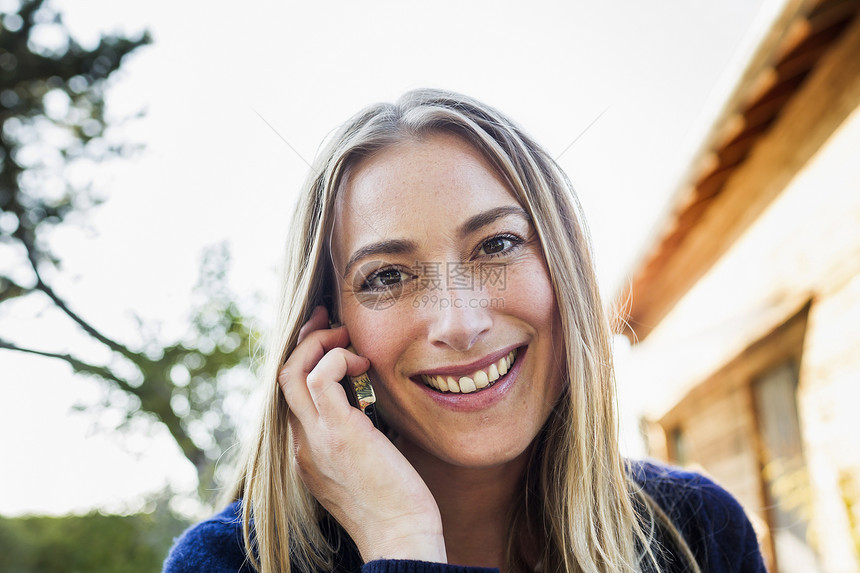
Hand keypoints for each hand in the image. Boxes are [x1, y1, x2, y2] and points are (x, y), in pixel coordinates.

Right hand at [279, 306, 446, 562]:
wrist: (400, 537)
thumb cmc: (395, 504)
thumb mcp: (367, 464)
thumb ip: (357, 435)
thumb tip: (369, 404)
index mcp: (308, 452)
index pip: (292, 395)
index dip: (305, 360)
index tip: (327, 337)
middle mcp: (303, 444)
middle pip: (284, 377)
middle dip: (304, 342)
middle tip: (329, 320)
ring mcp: (315, 438)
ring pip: (293, 372)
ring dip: (319, 345)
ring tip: (347, 339)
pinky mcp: (337, 432)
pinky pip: (320, 378)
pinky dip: (338, 358)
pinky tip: (363, 363)